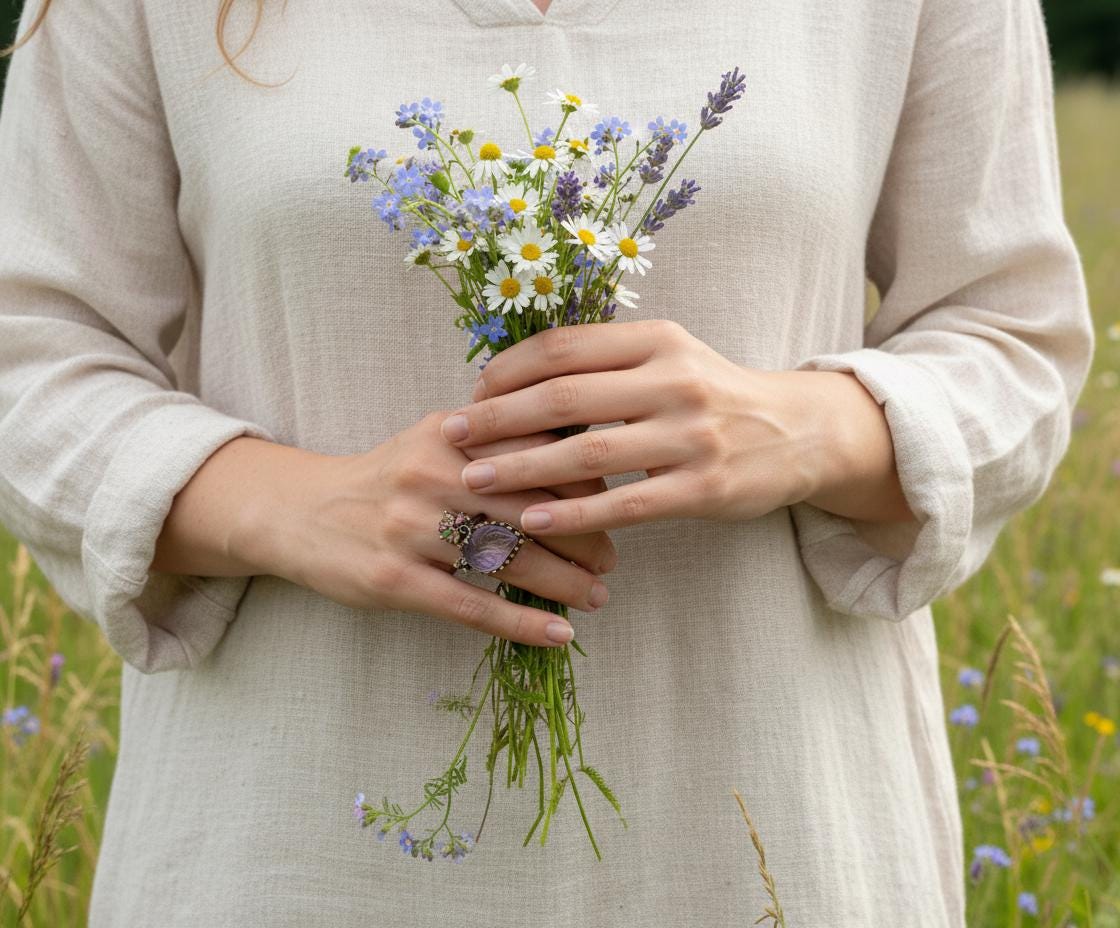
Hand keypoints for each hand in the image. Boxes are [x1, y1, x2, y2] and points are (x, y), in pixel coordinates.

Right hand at [245, 411, 616, 647]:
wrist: (300, 512)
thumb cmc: (387, 478)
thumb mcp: (435, 440)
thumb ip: (496, 440)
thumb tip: (579, 454)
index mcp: (451, 435)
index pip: (536, 454)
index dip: (583, 484)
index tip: (613, 506)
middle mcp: (431, 475)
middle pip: (530, 507)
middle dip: (583, 536)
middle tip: (611, 560)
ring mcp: (410, 529)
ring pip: (508, 557)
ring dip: (563, 581)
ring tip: (597, 596)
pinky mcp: (394, 580)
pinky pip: (472, 605)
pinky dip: (522, 622)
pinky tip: (559, 635)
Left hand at [437, 319, 912, 534]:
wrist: (799, 432)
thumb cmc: (715, 393)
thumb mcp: (670, 357)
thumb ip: (607, 362)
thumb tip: (517, 377)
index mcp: (659, 340)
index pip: (565, 346)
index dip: (509, 369)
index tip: (471, 391)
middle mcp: (674, 380)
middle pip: (565, 395)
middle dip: (499, 418)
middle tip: (452, 436)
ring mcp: (691, 436)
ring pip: (588, 451)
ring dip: (522, 467)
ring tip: (474, 480)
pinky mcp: (703, 488)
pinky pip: (625, 503)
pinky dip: (573, 512)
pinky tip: (531, 521)